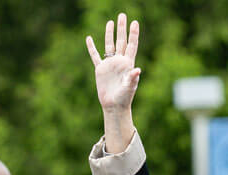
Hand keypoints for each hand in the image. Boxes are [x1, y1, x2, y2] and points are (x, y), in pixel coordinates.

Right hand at [86, 14, 140, 153]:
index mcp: (128, 64)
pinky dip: (91, 47)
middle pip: (121, 41)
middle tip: (123, 15)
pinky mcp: (100, 70)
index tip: (135, 22)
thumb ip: (133, 78)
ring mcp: (110, 64)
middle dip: (122, 28)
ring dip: (110, 33)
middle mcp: (119, 62)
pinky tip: (89, 38)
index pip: (132, 45)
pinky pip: (95, 56)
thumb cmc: (124, 98)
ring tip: (111, 22)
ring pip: (109, 45)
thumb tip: (137, 70)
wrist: (114, 106)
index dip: (133, 34)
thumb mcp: (129, 87)